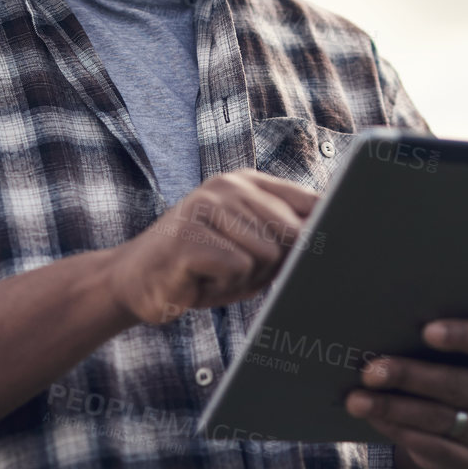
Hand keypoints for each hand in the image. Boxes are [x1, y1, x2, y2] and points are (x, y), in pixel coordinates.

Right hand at [104, 169, 318, 325]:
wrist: (133, 281)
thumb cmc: (202, 268)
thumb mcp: (252, 249)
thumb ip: (288, 237)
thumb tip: (333, 236)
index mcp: (249, 183)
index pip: (310, 202)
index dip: (324, 231)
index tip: (330, 246)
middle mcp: (229, 185)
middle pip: (292, 233)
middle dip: (274, 265)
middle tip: (237, 270)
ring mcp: (207, 205)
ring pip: (267, 254)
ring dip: (245, 279)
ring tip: (214, 273)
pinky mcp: (190, 234)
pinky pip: (238, 267)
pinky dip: (223, 285)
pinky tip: (199, 279)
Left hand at [344, 291, 467, 468]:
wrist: (465, 427)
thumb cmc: (455, 363)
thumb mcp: (463, 340)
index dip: (463, 335)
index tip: (427, 331)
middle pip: (455, 384)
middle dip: (408, 376)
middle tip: (368, 370)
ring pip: (437, 418)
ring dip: (392, 408)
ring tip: (355, 398)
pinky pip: (432, 448)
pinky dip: (399, 432)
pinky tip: (373, 418)